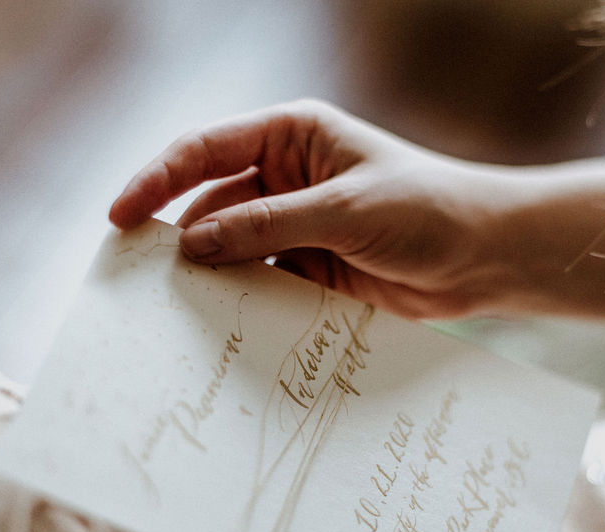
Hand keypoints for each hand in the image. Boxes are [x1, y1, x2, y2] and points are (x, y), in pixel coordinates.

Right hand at [109, 99, 523, 318]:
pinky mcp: (312, 265)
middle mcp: (288, 174)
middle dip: (178, 236)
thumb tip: (192, 243)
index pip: (206, 150)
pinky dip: (243, 297)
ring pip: (233, 246)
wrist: (484, 256)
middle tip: (140, 278)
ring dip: (211, 273)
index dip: (157, 179)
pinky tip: (225, 321)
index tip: (121, 217)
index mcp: (292, 135)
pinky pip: (262, 279)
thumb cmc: (425, 210)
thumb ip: (266, 226)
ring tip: (175, 307)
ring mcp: (298, 222)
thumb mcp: (341, 212)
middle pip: (212, 201)